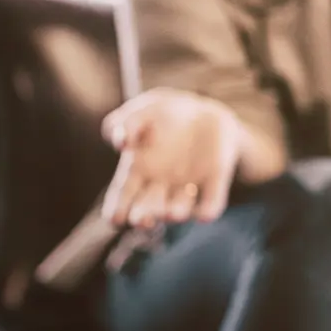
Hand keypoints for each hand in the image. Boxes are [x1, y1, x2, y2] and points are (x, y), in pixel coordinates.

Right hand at [100, 88, 245, 228]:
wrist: (201, 110)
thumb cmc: (161, 114)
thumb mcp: (141, 112)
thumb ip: (126, 124)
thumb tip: (122, 143)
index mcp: (136, 171)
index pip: (122, 197)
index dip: (117, 210)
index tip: (116, 218)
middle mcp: (160, 185)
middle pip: (148, 208)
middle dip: (144, 217)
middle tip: (142, 220)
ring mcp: (187, 185)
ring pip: (179, 207)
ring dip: (175, 212)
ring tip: (172, 213)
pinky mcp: (214, 179)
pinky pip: (211, 200)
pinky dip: (209, 208)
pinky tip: (206, 215)